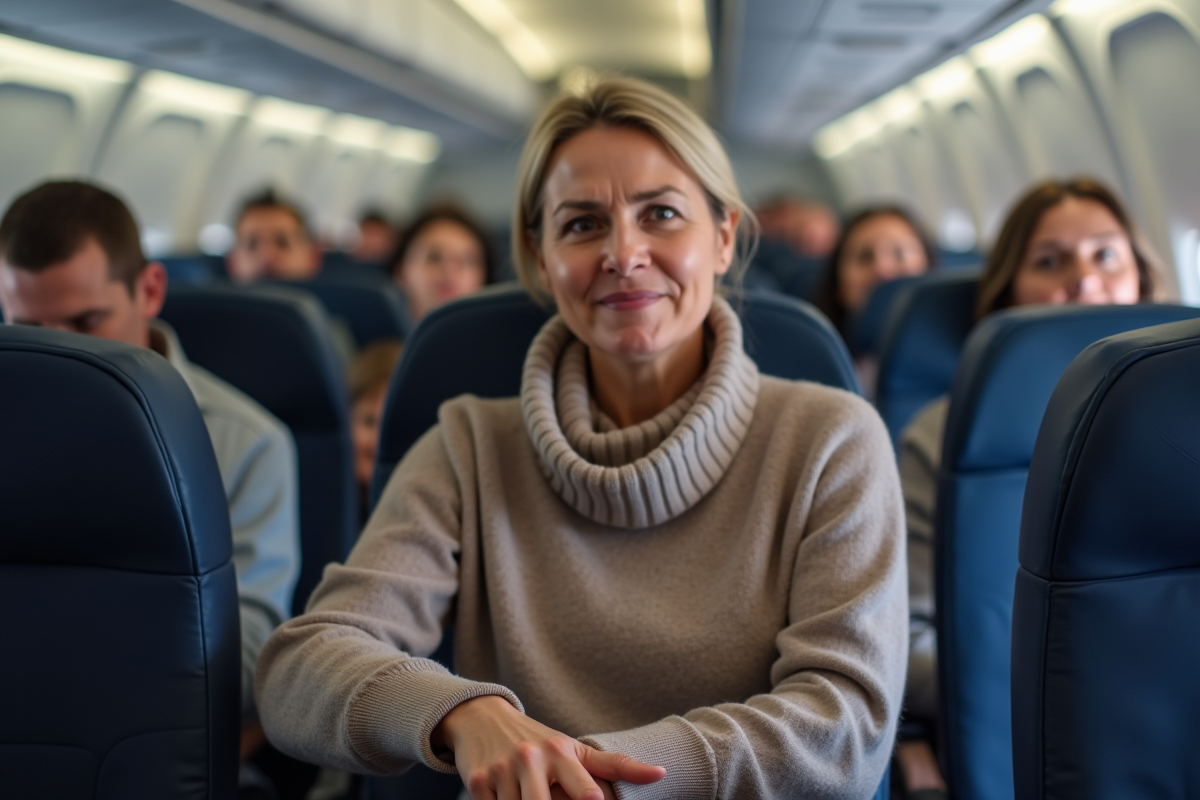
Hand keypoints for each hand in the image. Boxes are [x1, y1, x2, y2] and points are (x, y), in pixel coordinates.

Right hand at [433, 695, 664, 799]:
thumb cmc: (539, 742)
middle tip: (550, 796)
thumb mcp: (576, 750)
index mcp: (561, 752)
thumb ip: (618, 766)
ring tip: (527, 792)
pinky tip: (506, 795)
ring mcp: (502, 770)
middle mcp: (532, 758)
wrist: (483, 718)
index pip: (586, 794)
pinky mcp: (476, 782)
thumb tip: (662, 773)